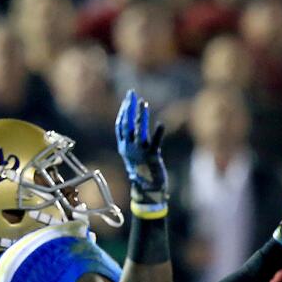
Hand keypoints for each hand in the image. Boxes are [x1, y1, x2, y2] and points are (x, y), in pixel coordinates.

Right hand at [115, 90, 166, 207]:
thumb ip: (132, 140)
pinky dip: (158, 133)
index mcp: (123, 147)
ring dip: (141, 115)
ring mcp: (140, 152)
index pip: (120, 125)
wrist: (147, 188)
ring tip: (144, 103)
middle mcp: (129, 148)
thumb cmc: (142, 171)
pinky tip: (161, 124)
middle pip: (127, 124)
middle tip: (132, 93)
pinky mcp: (152, 156)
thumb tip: (134, 125)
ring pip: (139, 130)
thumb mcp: (132, 154)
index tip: (127, 99)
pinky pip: (154, 142)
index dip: (123, 111)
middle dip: (129, 107)